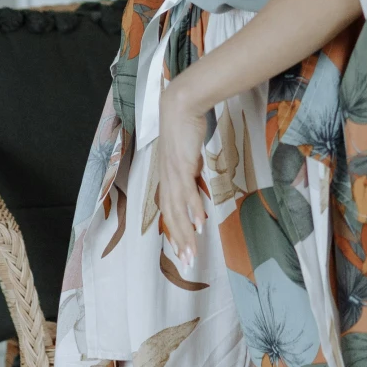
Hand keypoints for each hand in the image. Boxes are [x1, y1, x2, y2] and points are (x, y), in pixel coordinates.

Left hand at [155, 76, 208, 270]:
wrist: (180, 105)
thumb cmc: (184, 126)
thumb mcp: (186, 153)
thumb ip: (189, 169)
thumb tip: (196, 180)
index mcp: (167, 177)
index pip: (168, 211)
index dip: (174, 231)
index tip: (181, 249)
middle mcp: (166, 179)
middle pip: (170, 217)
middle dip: (179, 241)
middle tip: (187, 261)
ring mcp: (173, 174)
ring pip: (177, 211)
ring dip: (184, 233)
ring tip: (192, 252)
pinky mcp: (182, 166)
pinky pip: (187, 193)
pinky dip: (193, 210)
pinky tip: (199, 224)